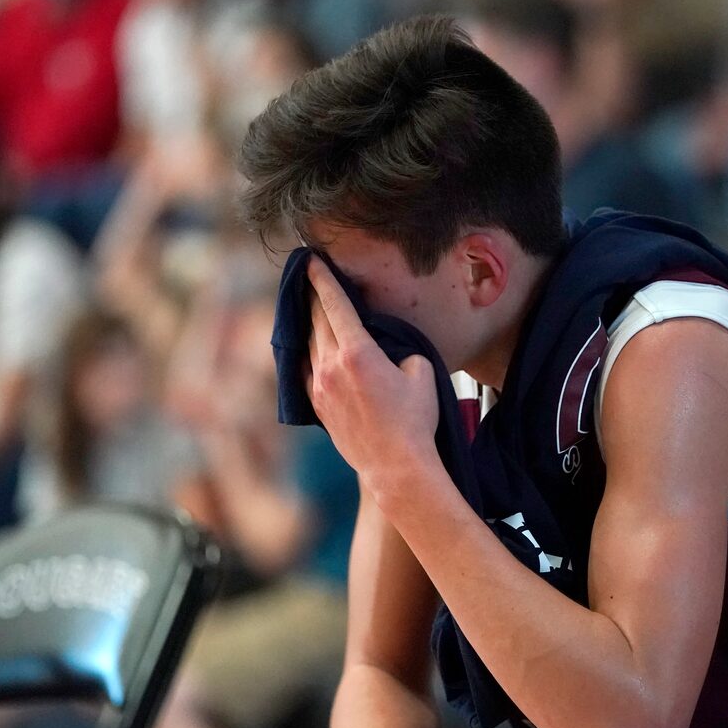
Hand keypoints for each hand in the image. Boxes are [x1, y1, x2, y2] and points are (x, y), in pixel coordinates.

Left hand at [305, 258, 439, 492]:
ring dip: (310, 325)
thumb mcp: (421, 373)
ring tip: (312, 310)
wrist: (395, 466)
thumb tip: (390, 349)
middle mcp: (331, 366)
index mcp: (357, 352)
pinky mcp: (317, 406)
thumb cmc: (414, 421)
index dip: (323, 279)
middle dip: (314, 296)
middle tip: (310, 277)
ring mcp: (319, 387)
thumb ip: (402, 351)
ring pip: (309, 345)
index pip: (334, 305)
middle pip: (317, 320)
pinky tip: (311, 349)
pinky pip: (305, 370)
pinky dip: (308, 354)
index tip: (312, 261)